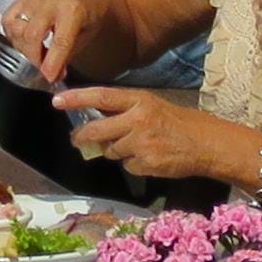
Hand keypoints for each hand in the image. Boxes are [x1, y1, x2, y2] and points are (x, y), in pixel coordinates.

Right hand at [0, 0, 97, 85]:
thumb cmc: (88, 16)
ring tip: (36, 52)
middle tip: (43, 67)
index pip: (59, 41)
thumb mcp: (84, 39)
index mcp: (73, 11)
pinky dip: (13, 35)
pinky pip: (8, 20)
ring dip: (23, 48)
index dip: (52, 63)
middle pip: (32, 35)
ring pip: (17, 28)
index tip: (49, 77)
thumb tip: (52, 75)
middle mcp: (52, 1)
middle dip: (35, 58)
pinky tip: (25, 40)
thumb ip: (66, 57)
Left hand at [56, 88, 248, 184]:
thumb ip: (124, 110)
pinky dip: (132, 163)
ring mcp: (141, 143)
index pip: (101, 96)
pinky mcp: (146, 163)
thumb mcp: (151, 105)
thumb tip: (94, 117)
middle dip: (82, 136)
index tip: (57, 100)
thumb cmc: (177, 122)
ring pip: (111, 150)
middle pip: (98, 129)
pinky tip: (148, 157)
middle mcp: (138, 119)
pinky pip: (127, 165)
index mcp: (139, 100)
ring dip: (116, 150)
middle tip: (76, 139)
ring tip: (136, 146)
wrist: (205, 143)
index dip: (77, 98)